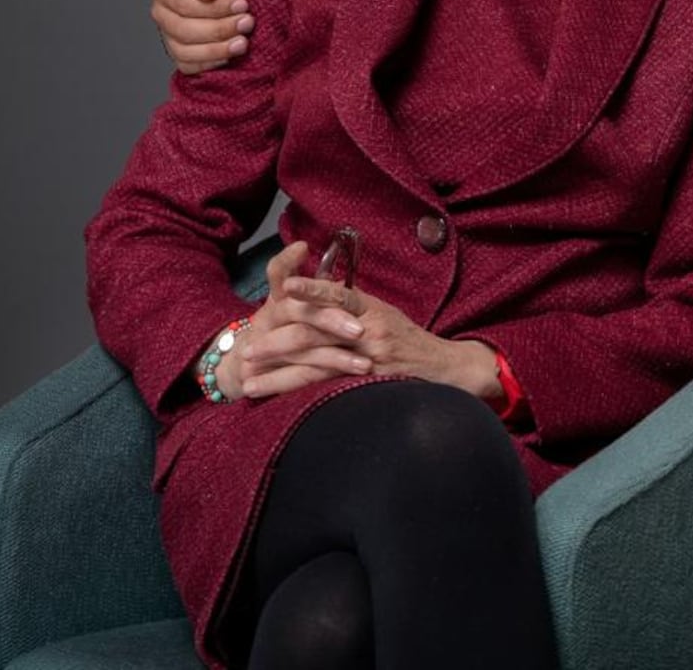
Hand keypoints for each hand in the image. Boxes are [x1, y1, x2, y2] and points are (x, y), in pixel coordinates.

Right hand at [151, 0, 252, 73]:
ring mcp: (167, 35)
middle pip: (185, 30)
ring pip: (185, 52)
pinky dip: (209, 64)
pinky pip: (189, 66)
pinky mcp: (179, 52)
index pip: (185, 4)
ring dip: (217, 50)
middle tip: (248, 22)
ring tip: (242, 43)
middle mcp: (161, 14)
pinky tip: (230, 56)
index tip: (243, 4)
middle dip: (219, 29)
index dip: (215, 8)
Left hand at [226, 241, 499, 404]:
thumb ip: (352, 306)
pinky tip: (280, 402)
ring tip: (249, 382)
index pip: (336, 294)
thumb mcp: (383, 314)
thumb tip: (321, 293)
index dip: (309, 290)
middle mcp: (368, 330)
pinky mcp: (370, 386)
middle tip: (245, 351)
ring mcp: (370, 360)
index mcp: (369, 307)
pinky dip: (302, 394)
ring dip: (279, 375)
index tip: (281, 290)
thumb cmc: (410, 340)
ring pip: (316, 365)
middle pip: (315, 332)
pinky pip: (331, 390)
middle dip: (275, 342)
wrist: (446, 368)